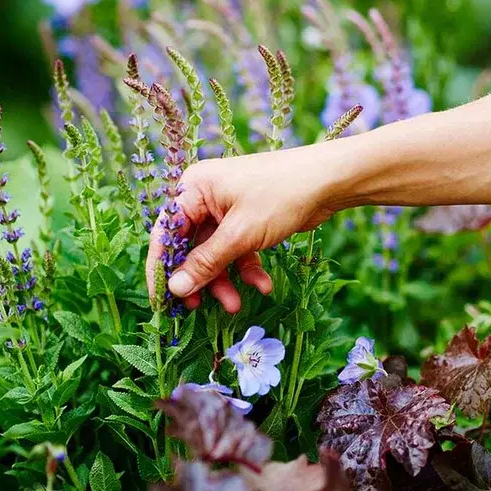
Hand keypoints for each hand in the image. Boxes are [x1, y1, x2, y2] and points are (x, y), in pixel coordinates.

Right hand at [146, 146, 338, 312]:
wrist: (328, 181)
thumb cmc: (281, 196)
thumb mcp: (240, 234)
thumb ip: (206, 262)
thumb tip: (175, 289)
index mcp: (193, 189)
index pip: (165, 234)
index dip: (162, 269)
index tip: (162, 301)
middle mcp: (205, 198)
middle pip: (190, 248)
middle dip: (200, 279)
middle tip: (200, 308)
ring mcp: (226, 210)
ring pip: (215, 255)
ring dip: (225, 281)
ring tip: (237, 306)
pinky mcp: (246, 222)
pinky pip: (237, 251)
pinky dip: (247, 270)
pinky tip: (263, 286)